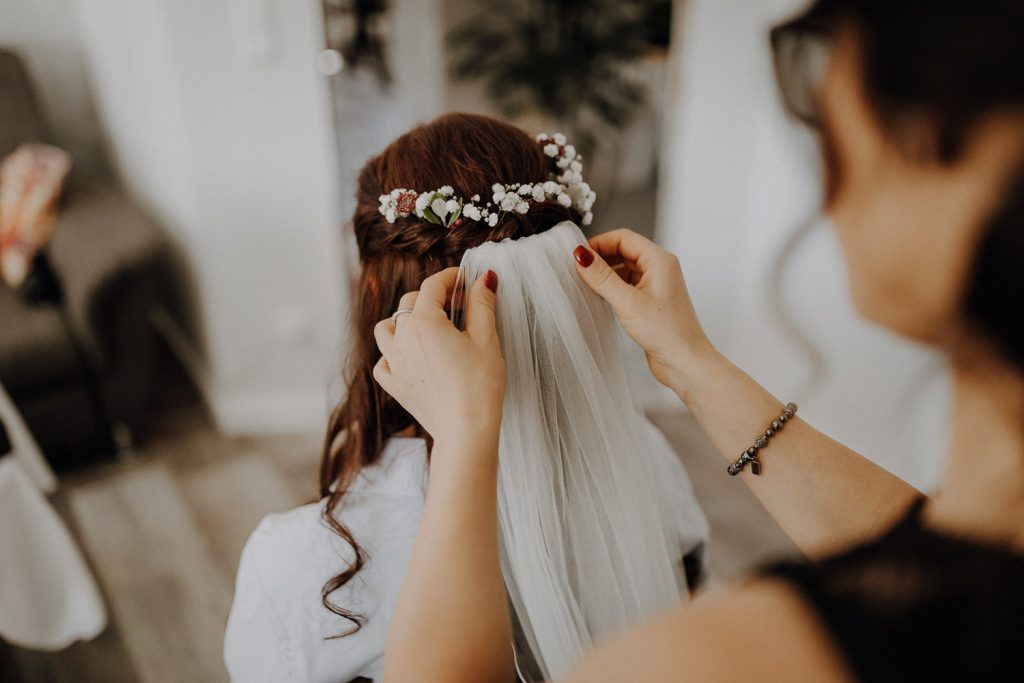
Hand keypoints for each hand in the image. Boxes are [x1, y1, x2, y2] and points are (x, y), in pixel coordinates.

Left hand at [373, 267, 505, 448]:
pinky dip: (394, 353)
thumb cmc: (480, 385)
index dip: (450, 277)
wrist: (466, 431)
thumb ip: (481, 304)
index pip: (433, 286)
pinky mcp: (393, 384)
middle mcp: (402, 339)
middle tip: (457, 303)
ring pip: (386, 328)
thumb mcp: (486, 339)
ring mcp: (393, 363)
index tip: (464, 279)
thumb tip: (483, 278)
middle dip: (433, 297)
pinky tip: (412, 357)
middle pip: (410, 303)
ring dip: (404, 321)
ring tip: (428, 327)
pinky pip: (383, 360)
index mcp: (424, 323)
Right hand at [573, 229, 712, 386]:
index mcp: (659, 260)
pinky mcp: (649, 301)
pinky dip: (611, 287)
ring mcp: (655, 285)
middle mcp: (659, 268)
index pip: (623, 238)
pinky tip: (599, 297)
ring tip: (586, 284)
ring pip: (624, 268)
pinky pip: (626, 284)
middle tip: (578, 270)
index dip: (599, 243)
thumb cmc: (668, 333)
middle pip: (623, 250)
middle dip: (600, 258)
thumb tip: (581, 256)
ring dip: (605, 273)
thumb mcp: (628, 302)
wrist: (685, 362)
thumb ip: (602, 278)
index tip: (578, 255)